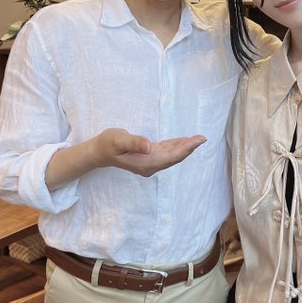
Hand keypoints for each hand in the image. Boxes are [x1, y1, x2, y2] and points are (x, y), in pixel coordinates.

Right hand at [91, 128, 206, 176]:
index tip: (198, 140)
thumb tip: (149, 146)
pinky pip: (166, 152)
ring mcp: (150, 162)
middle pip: (174, 157)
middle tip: (203, 137)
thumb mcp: (119, 140)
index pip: (171, 156)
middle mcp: (150, 165)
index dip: (186, 148)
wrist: (99, 151)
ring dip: (184, 147)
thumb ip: (134, 142)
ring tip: (198, 138)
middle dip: (189, 148)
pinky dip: (176, 146)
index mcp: (146, 162)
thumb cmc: (108, 144)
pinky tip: (184, 141)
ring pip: (172, 155)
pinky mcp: (149, 156)